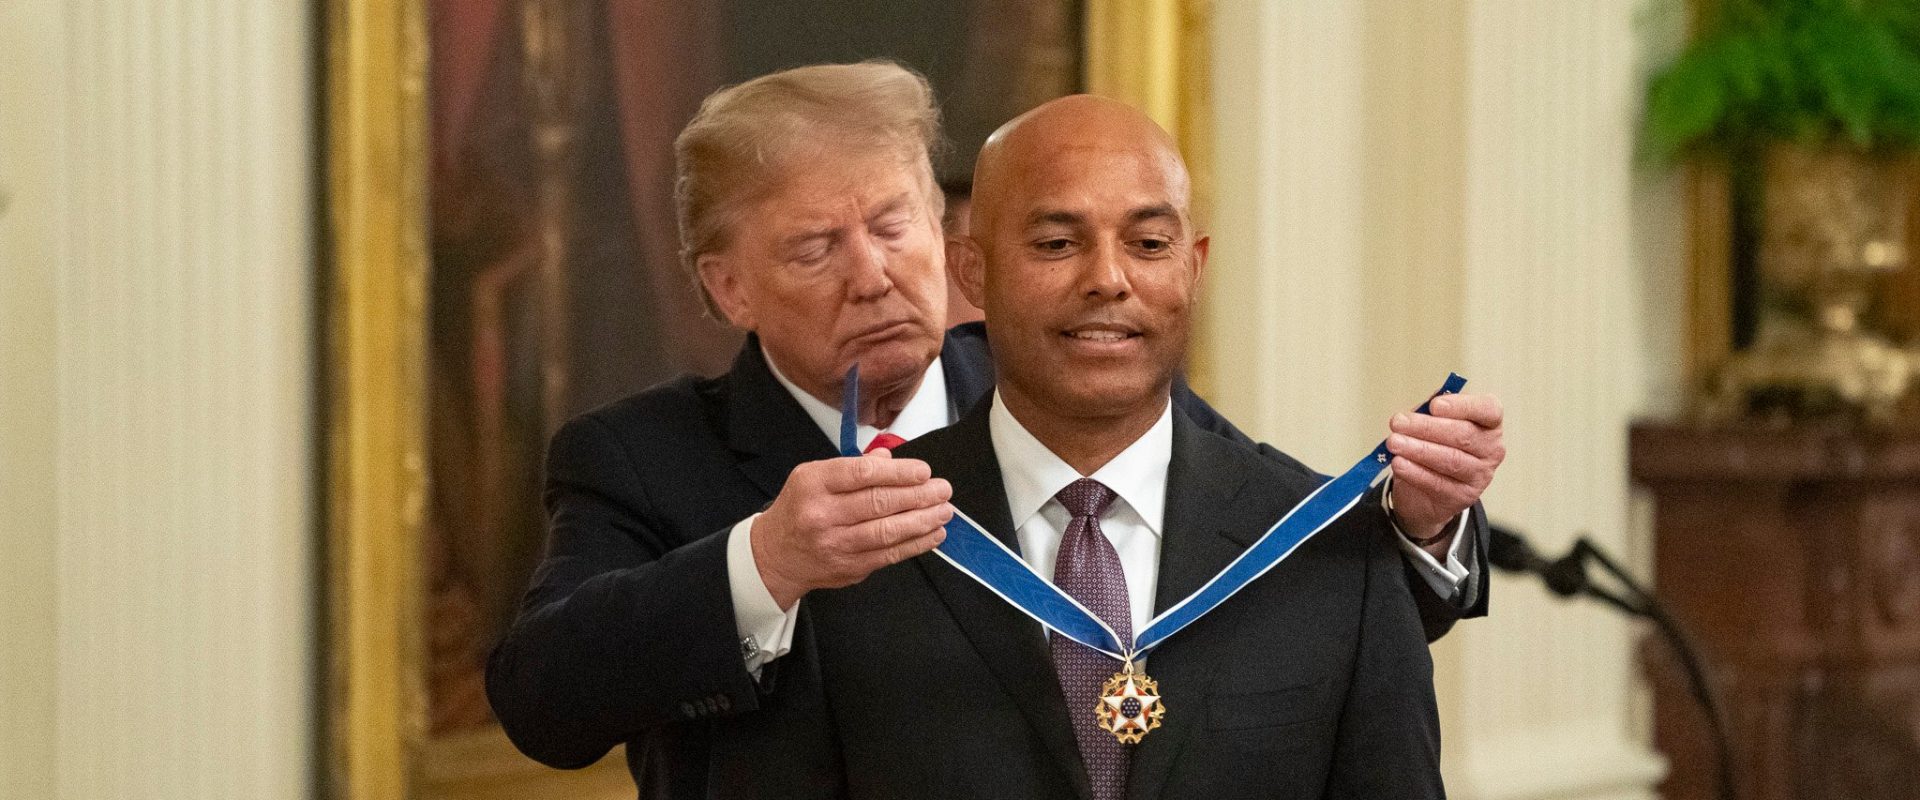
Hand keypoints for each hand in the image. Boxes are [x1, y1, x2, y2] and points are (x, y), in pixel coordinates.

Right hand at [751, 449, 952, 608]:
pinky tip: (933, 534)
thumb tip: (889, 460)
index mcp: (813, 484)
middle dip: (918, 496)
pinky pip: (889, 554)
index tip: (923, 472)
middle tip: (942, 489)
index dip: (898, 473)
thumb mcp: (813, 477)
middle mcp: (822, 515)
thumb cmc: (799, 510)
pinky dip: (916, 544)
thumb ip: (852, 467)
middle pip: (879, 503)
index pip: (862, 474)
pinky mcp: (849, 567)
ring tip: (944, 510)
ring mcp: (836, 544)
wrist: (776, 555)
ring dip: (923, 520)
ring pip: (888, 531)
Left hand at [1384, 392, 1504, 543]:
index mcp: (1489, 423)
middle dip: (1427, 427)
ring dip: (1419, 450)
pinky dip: (1415, 472)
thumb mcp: (1433, 423)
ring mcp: (1480, 475)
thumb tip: (1422, 407)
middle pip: (1464, 435)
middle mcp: (1491, 449)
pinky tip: (1399, 463)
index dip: (1462, 406)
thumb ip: (1430, 411)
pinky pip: (1438, 483)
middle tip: (1398, 422)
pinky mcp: (1463, 497)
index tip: (1434, 405)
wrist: (1426, 489)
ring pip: (1451, 460)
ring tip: (1393, 442)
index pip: (1488, 410)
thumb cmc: (1434, 445)